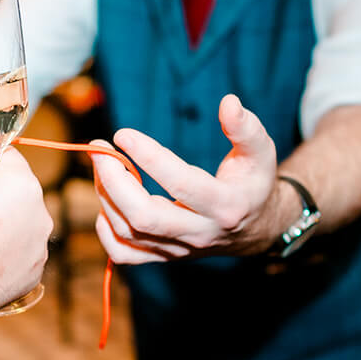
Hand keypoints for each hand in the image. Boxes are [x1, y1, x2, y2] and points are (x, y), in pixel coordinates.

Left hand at [88, 94, 286, 264]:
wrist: (255, 229)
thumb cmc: (253, 183)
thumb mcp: (261, 152)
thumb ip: (246, 128)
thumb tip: (229, 102)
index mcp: (226, 205)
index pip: (180, 183)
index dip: (148, 156)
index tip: (123, 134)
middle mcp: (201, 233)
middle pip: (145, 217)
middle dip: (113, 181)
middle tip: (100, 149)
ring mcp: (180, 249)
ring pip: (130, 232)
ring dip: (106, 195)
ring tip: (103, 163)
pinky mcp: (165, 256)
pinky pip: (125, 254)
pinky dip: (106, 230)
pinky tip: (108, 202)